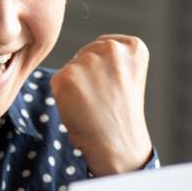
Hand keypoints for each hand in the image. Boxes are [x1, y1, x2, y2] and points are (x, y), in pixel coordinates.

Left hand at [50, 34, 152, 174]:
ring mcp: (88, 61)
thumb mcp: (128, 76)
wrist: (118, 144)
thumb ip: (110, 57)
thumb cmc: (121, 114)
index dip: (105, 70)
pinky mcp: (67, 76)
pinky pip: (57, 80)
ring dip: (75, 84)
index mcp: (134, 46)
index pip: (104, 46)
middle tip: (102, 99)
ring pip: (71, 67)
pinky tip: (80, 108)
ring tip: (92, 104)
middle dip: (88, 74)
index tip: (115, 88)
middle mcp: (112, 49)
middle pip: (86, 53)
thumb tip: (77, 55)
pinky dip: (63, 95)